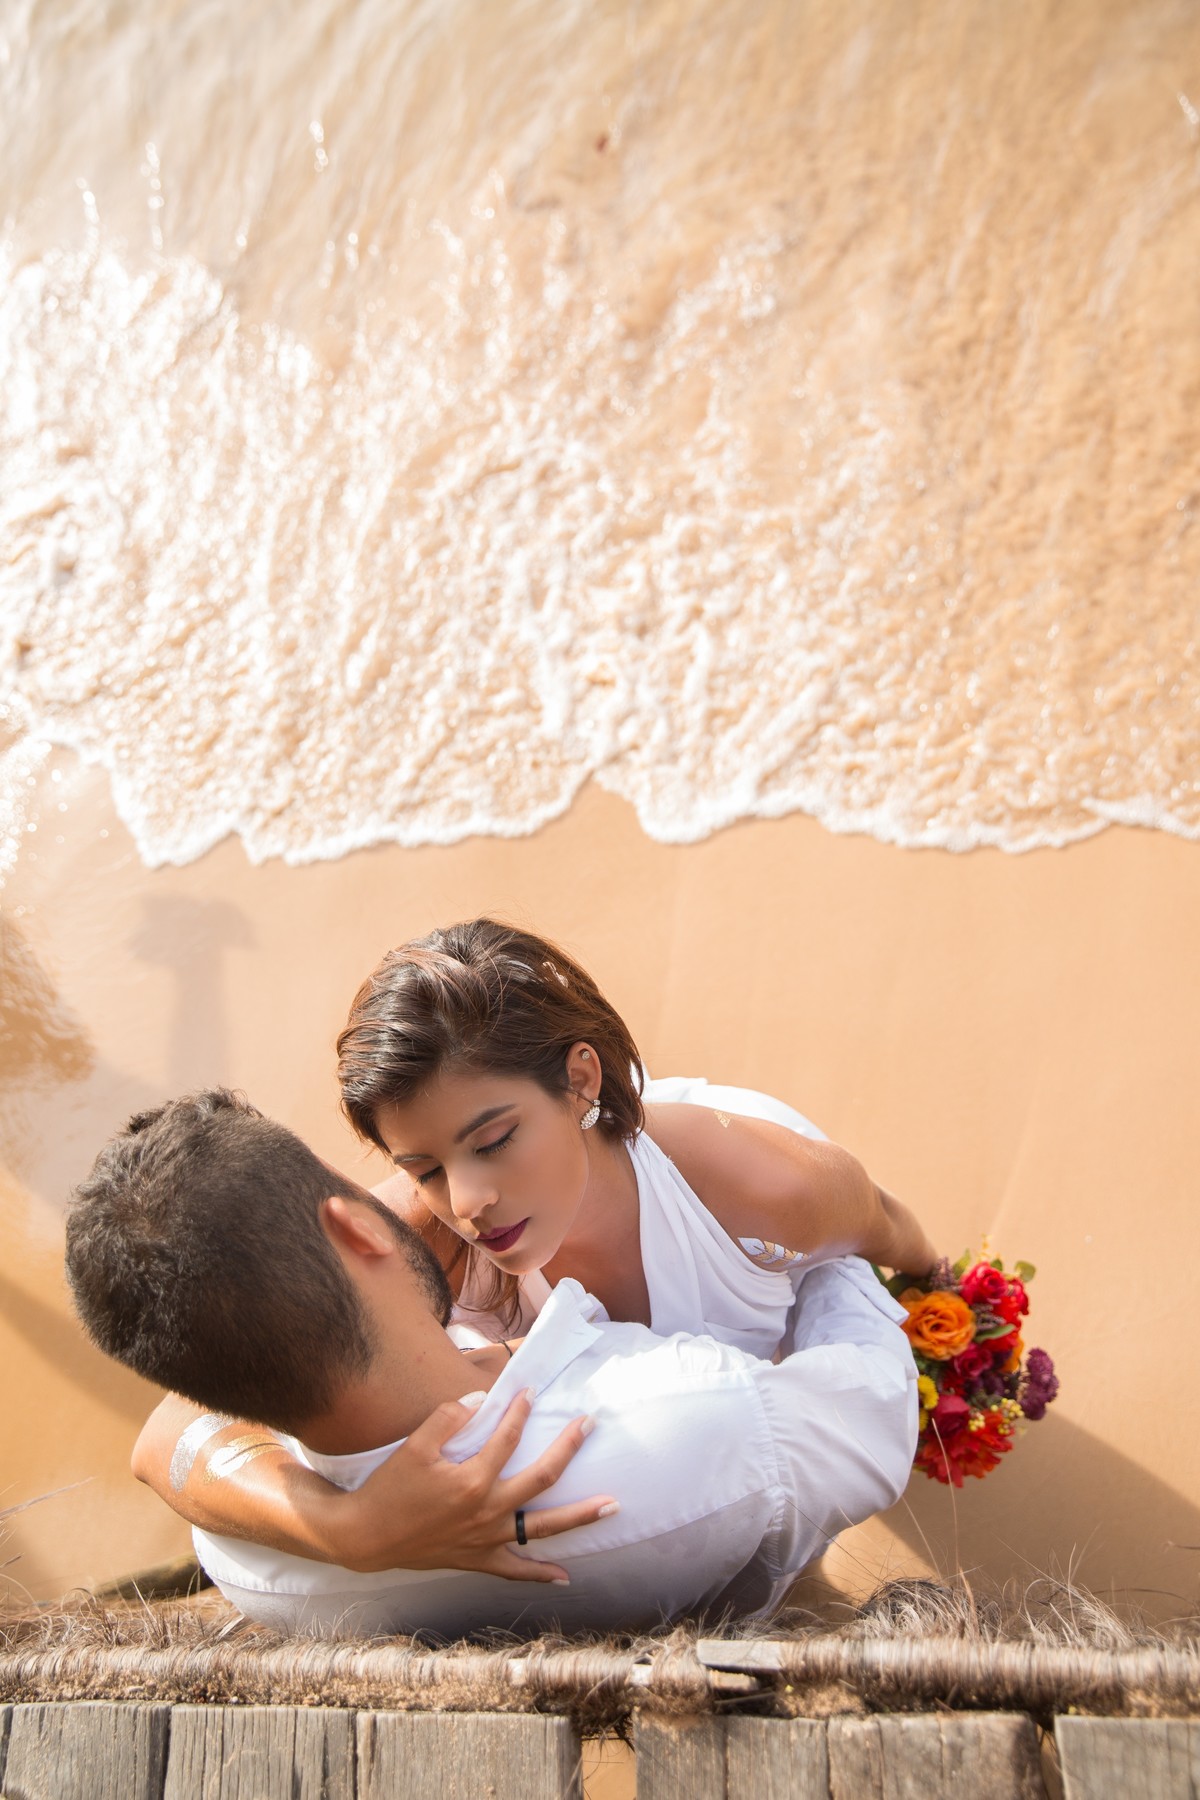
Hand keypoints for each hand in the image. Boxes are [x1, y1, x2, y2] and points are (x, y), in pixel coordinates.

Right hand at [335, 1390, 615, 1580]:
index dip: (520, 1412)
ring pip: (542, 1528)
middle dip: (569, 1449)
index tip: (531, 1393)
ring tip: (611, 1504)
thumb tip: (481, 1402)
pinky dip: (540, 1574)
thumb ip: (448, 1419)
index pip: (507, 1438)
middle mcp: (487, 1512)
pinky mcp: (477, 1559)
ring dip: (579, 1515)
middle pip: (542, 1478)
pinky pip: (516, 1570)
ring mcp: (486, 1540)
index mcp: (472, 1480)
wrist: (366, 1536)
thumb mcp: (414, 1446)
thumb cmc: (390, 1488)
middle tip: (590, 1425)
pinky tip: (565, 1576)